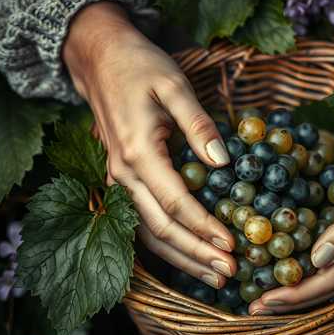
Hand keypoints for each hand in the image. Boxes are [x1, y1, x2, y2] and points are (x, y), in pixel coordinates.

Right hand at [62, 2, 235, 288]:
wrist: (101, 60)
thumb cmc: (139, 68)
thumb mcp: (174, 86)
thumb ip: (198, 125)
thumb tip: (223, 162)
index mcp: (138, 153)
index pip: (176, 202)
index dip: (205, 227)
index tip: (233, 245)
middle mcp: (123, 175)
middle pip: (161, 228)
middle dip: (197, 253)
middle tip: (229, 272)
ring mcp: (118, 181)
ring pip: (148, 232)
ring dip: (180, 257)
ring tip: (211, 275)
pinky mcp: (122, 181)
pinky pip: (141, 222)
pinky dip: (164, 243)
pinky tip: (184, 255)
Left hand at [249, 192, 333, 314]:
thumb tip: (318, 263)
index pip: (326, 284)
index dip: (295, 296)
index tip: (264, 302)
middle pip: (325, 290)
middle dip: (290, 302)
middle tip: (255, 308)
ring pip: (327, 282)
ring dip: (297, 293)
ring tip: (267, 300)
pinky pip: (331, 268)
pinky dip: (307, 276)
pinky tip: (290, 275)